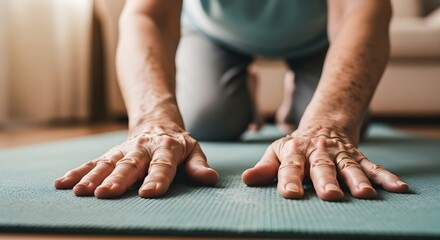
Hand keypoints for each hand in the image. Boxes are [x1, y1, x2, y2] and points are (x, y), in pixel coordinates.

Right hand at [54, 129, 218, 197]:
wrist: (156, 123)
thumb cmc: (178, 144)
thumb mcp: (194, 150)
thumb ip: (199, 166)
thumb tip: (211, 178)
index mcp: (167, 148)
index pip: (162, 165)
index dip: (157, 179)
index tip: (149, 193)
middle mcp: (143, 148)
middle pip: (130, 164)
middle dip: (118, 179)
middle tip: (106, 194)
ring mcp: (124, 150)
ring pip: (108, 163)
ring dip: (93, 177)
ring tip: (81, 192)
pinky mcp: (111, 153)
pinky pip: (93, 162)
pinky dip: (78, 172)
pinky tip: (62, 183)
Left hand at [242, 122, 408, 200]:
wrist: (323, 124)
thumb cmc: (295, 146)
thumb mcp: (277, 152)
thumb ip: (264, 168)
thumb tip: (245, 180)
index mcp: (295, 151)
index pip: (291, 167)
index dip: (290, 180)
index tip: (291, 194)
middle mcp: (318, 152)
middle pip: (322, 167)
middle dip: (327, 181)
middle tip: (331, 196)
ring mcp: (340, 154)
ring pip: (349, 167)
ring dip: (357, 180)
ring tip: (366, 195)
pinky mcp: (357, 156)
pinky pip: (373, 166)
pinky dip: (385, 176)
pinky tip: (399, 188)